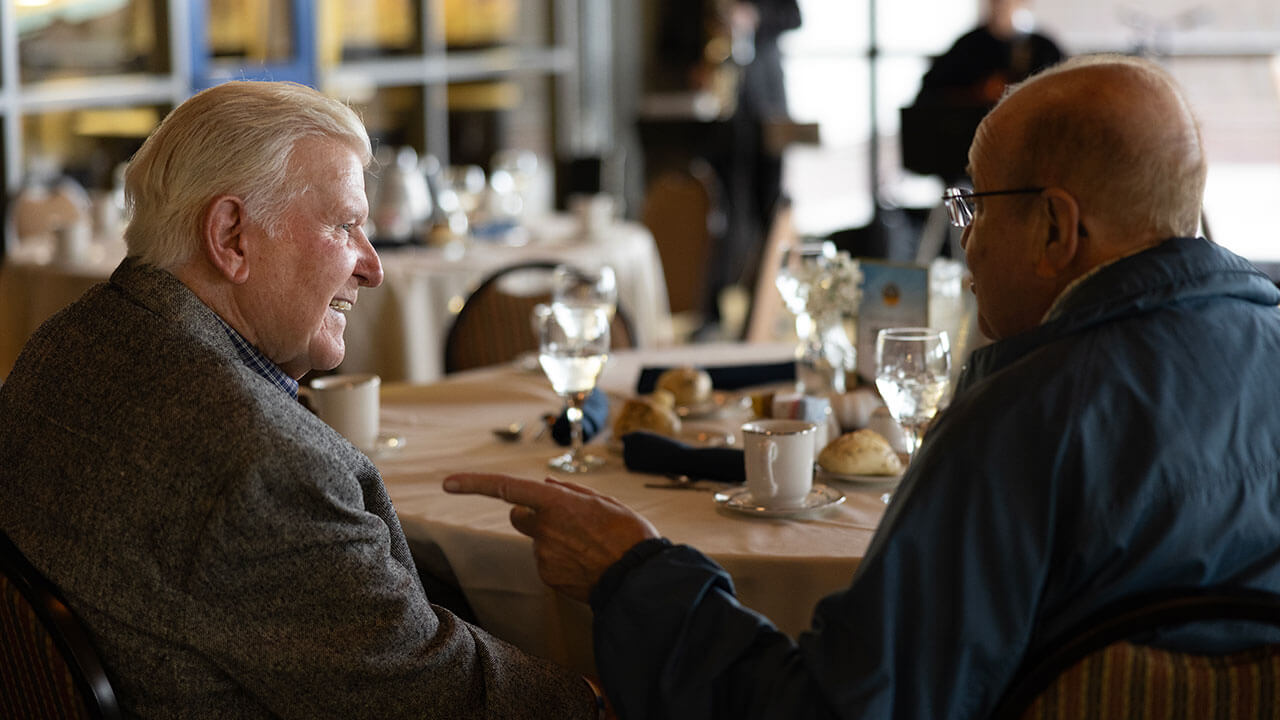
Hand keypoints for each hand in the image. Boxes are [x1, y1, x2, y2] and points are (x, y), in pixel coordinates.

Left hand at [443, 473, 660, 602]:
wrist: (638, 579)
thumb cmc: (627, 535)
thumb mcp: (604, 502)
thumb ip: (570, 492)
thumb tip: (546, 485)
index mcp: (557, 503)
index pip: (506, 488)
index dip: (474, 483)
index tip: (448, 482)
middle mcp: (544, 529)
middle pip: (519, 515)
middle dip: (531, 514)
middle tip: (565, 520)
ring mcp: (544, 555)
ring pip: (539, 540)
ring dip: (556, 539)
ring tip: (590, 546)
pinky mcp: (548, 577)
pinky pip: (548, 561)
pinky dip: (562, 560)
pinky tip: (587, 563)